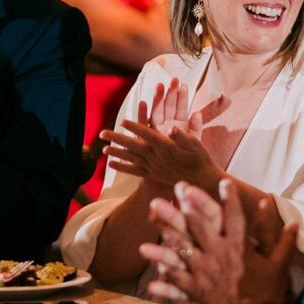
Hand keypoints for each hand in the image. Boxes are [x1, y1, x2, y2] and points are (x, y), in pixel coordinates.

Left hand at [100, 79, 222, 192]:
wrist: (201, 181)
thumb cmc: (201, 160)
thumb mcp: (197, 144)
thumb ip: (184, 136)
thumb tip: (172, 128)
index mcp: (167, 148)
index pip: (148, 135)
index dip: (135, 128)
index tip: (123, 121)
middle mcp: (157, 158)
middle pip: (134, 146)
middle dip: (117, 139)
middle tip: (102, 133)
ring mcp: (154, 167)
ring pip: (132, 159)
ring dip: (116, 153)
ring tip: (102, 149)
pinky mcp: (153, 175)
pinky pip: (134, 171)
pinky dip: (122, 167)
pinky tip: (110, 164)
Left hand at [140, 180, 295, 303]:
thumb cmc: (270, 297)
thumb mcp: (280, 267)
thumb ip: (283, 242)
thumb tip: (294, 221)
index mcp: (240, 248)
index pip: (234, 216)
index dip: (229, 198)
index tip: (223, 181)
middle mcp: (219, 255)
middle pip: (200, 225)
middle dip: (189, 204)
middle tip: (178, 187)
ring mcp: (204, 272)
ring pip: (181, 246)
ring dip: (166, 229)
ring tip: (152, 215)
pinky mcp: (196, 290)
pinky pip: (175, 278)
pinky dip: (163, 272)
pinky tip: (150, 264)